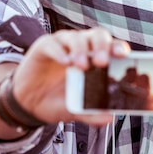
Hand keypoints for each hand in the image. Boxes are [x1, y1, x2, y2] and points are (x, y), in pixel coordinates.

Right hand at [14, 27, 129, 125]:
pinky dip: (60, 52)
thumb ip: (91, 113)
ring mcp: (63, 44)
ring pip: (77, 37)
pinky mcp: (45, 46)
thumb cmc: (58, 100)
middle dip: (102, 47)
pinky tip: (65, 62)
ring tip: (81, 66)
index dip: (119, 48)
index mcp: (96, 58)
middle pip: (97, 36)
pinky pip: (53, 44)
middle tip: (102, 62)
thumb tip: (109, 118)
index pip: (112, 47)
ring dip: (81, 50)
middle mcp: (82, 47)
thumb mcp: (75, 110)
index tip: (123, 55)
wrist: (29, 104)